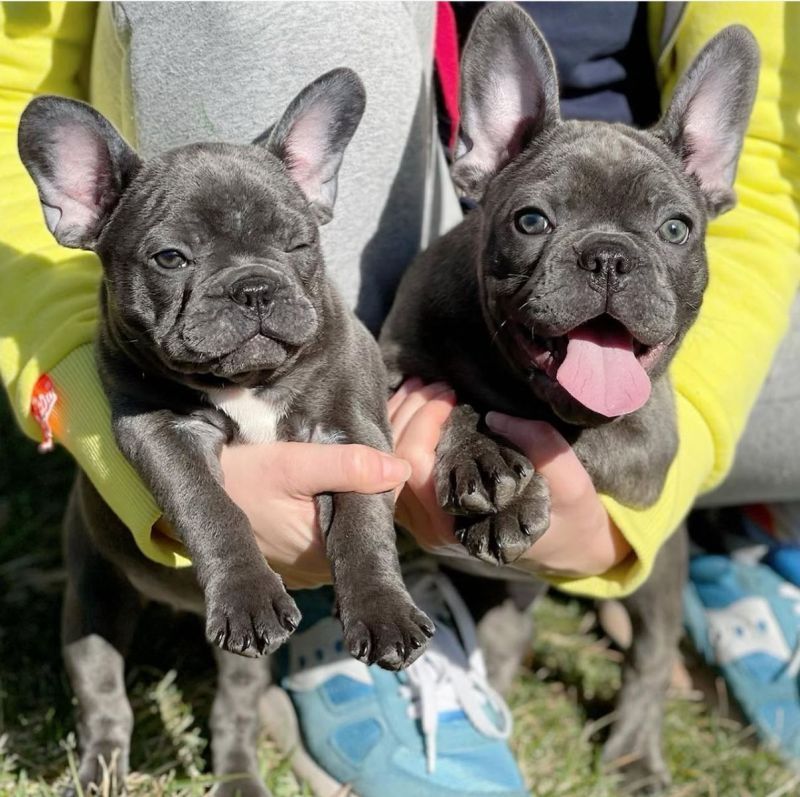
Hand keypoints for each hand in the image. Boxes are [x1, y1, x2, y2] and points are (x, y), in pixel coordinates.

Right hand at [219, 442, 410, 588]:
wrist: (193, 495)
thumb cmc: (238, 478)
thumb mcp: (290, 465)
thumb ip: (347, 466)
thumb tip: (402, 468)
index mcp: (327, 557)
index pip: (378, 519)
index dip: (382, 483)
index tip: (373, 455)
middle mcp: (322, 573)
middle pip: (364, 524)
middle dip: (365, 489)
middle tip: (349, 453)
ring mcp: (309, 570)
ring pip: (347, 527)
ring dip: (347, 497)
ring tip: (332, 467)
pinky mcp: (298, 560)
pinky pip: (328, 531)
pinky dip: (329, 507)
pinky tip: (317, 485)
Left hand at [389, 379, 630, 576]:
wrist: (567, 543)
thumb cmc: (569, 514)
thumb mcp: (570, 482)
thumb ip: (540, 447)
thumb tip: (494, 417)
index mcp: (461, 527)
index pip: (415, 470)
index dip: (423, 422)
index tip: (450, 394)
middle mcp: (432, 530)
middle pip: (391, 463)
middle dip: (407, 412)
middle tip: (434, 383)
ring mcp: (422, 524)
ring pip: (385, 466)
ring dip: (398, 419)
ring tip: (421, 387)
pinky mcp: (422, 512)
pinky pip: (393, 470)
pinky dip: (398, 433)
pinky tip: (414, 406)